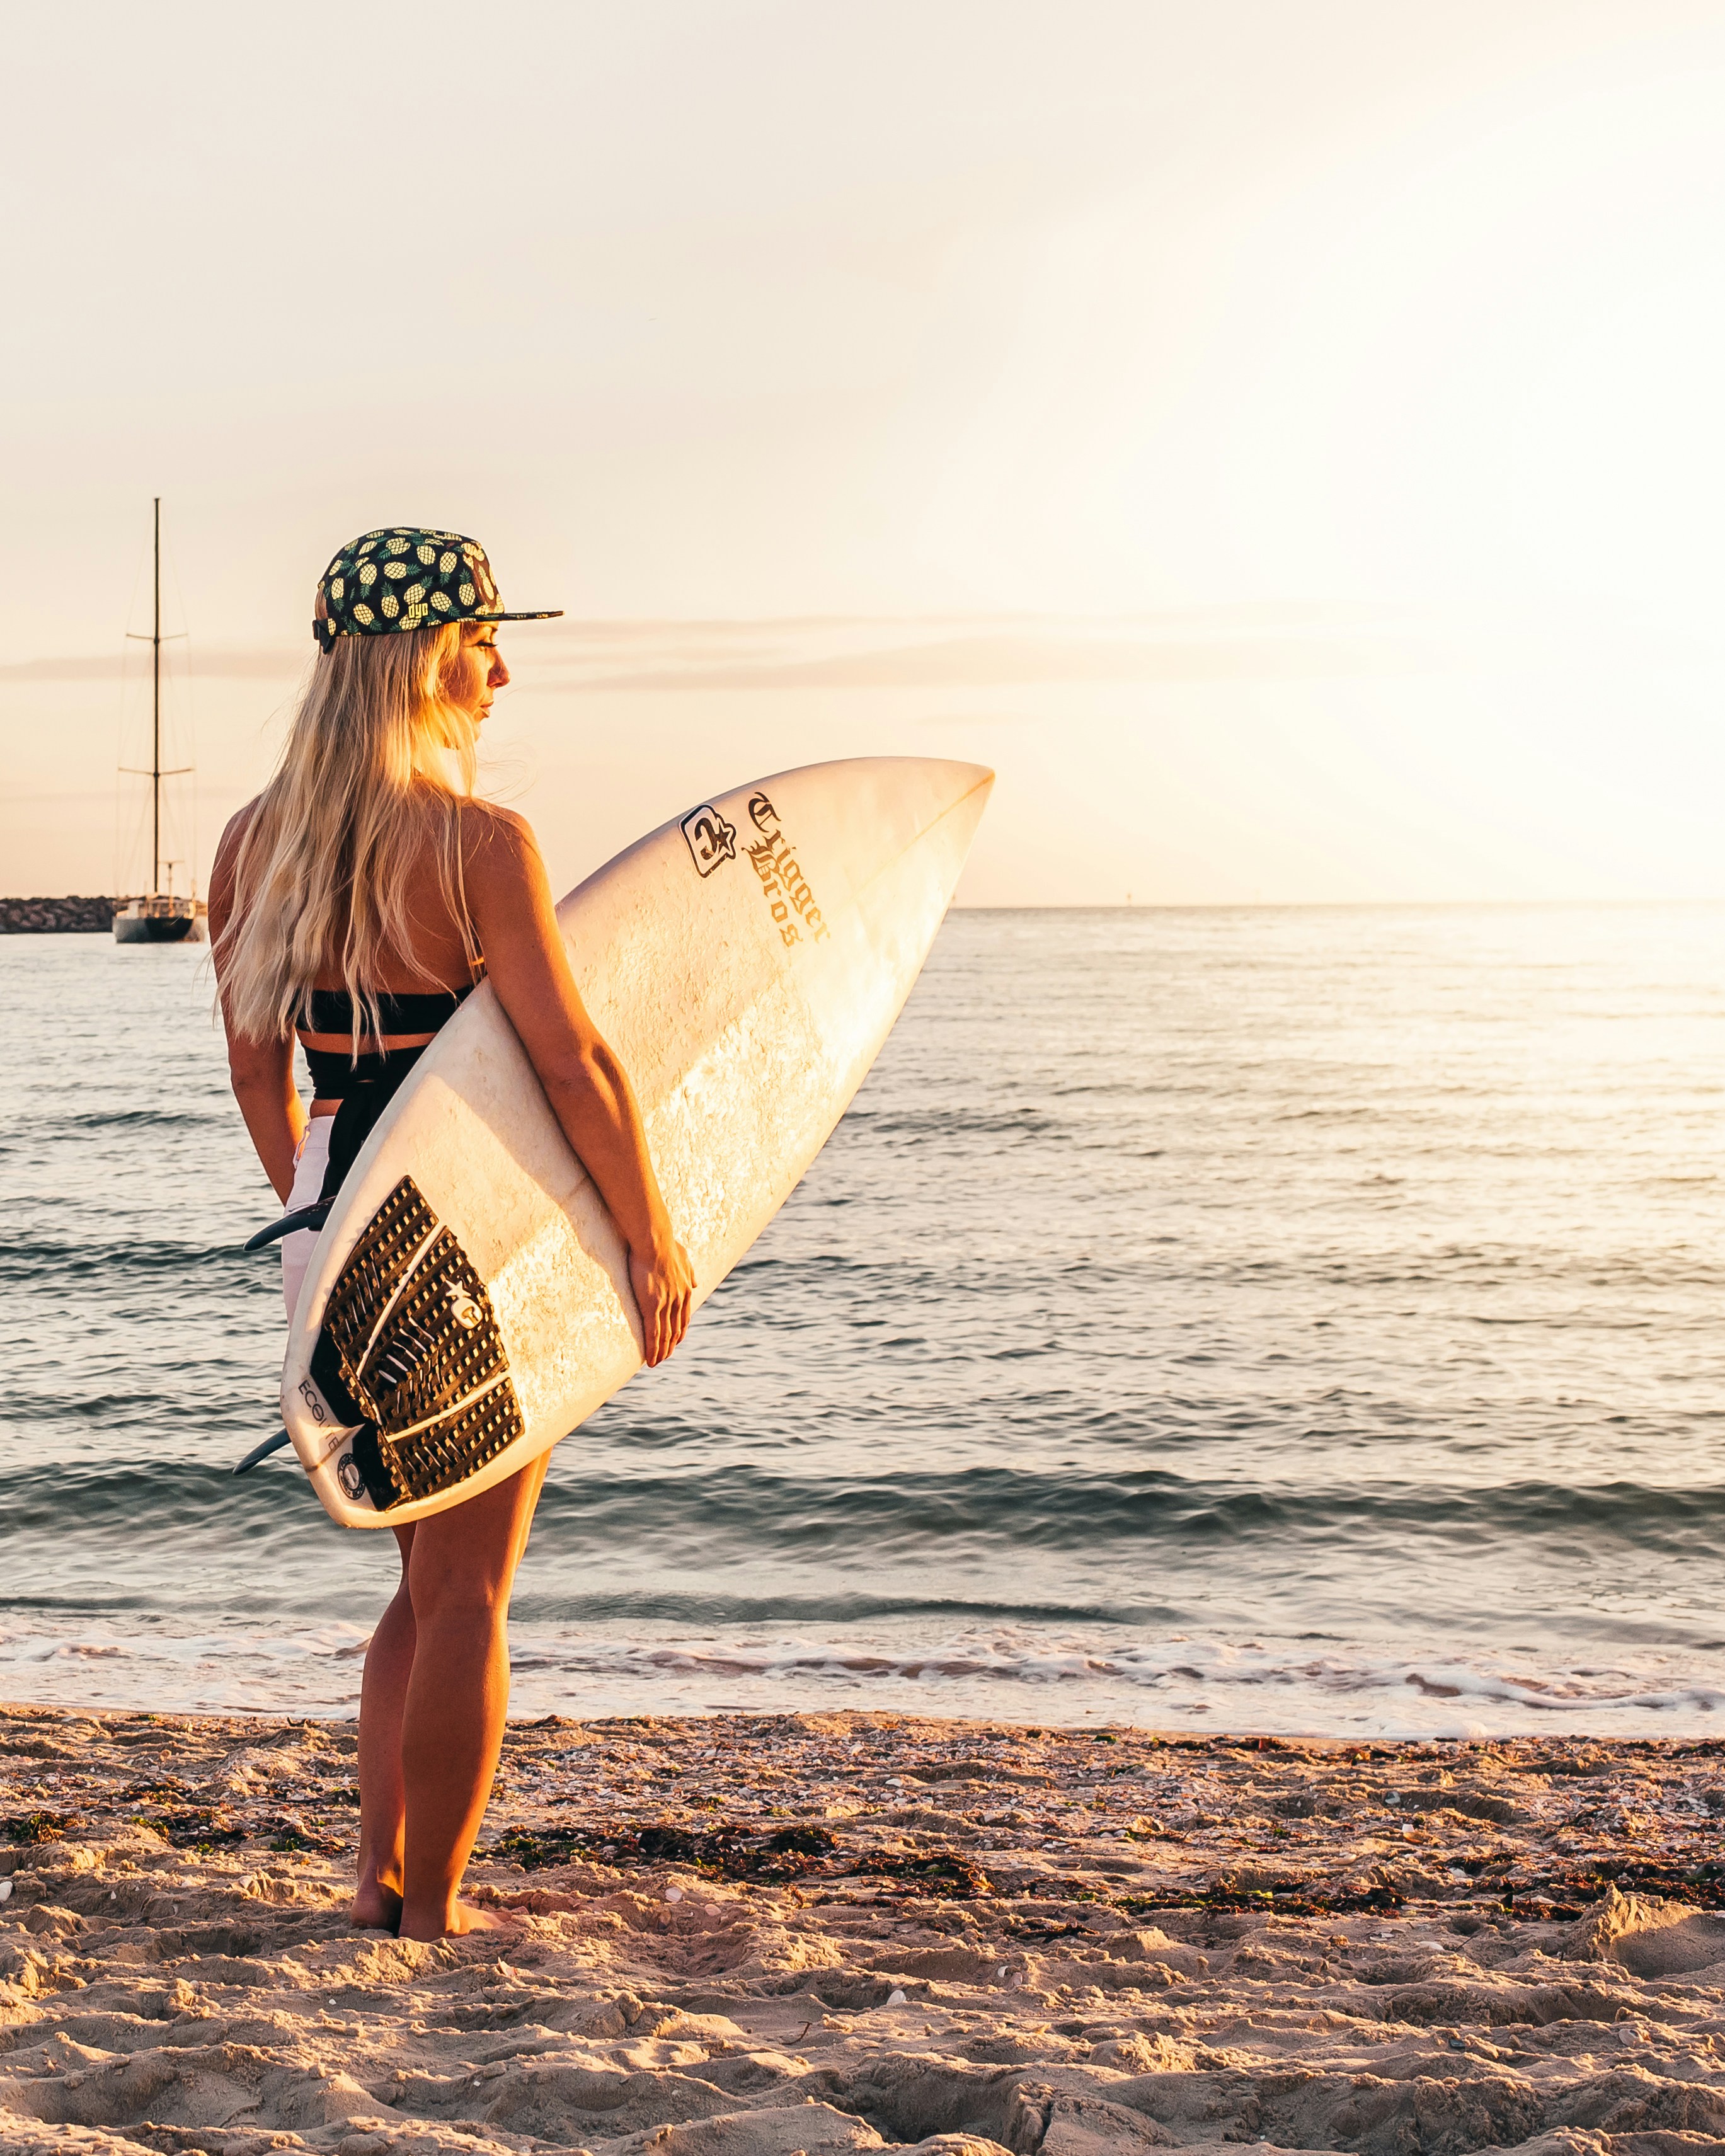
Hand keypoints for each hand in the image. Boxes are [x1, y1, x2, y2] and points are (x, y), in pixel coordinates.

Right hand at [629, 1237, 694, 1366]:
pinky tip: (650, 1359)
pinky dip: (652, 1348)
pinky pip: (653, 1333)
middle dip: (671, 1345)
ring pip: (665, 1335)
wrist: (655, 1241)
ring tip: (656, 1363)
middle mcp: (679, 1300)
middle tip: (665, 1356)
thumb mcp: (684, 1258)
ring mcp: (666, 1304)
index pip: (684, 1317)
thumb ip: (689, 1272)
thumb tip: (696, 1283)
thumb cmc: (665, 1245)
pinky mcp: (652, 1306)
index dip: (679, 1331)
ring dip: (661, 1352)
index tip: (675, 1340)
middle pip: (676, 1329)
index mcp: (685, 1290)